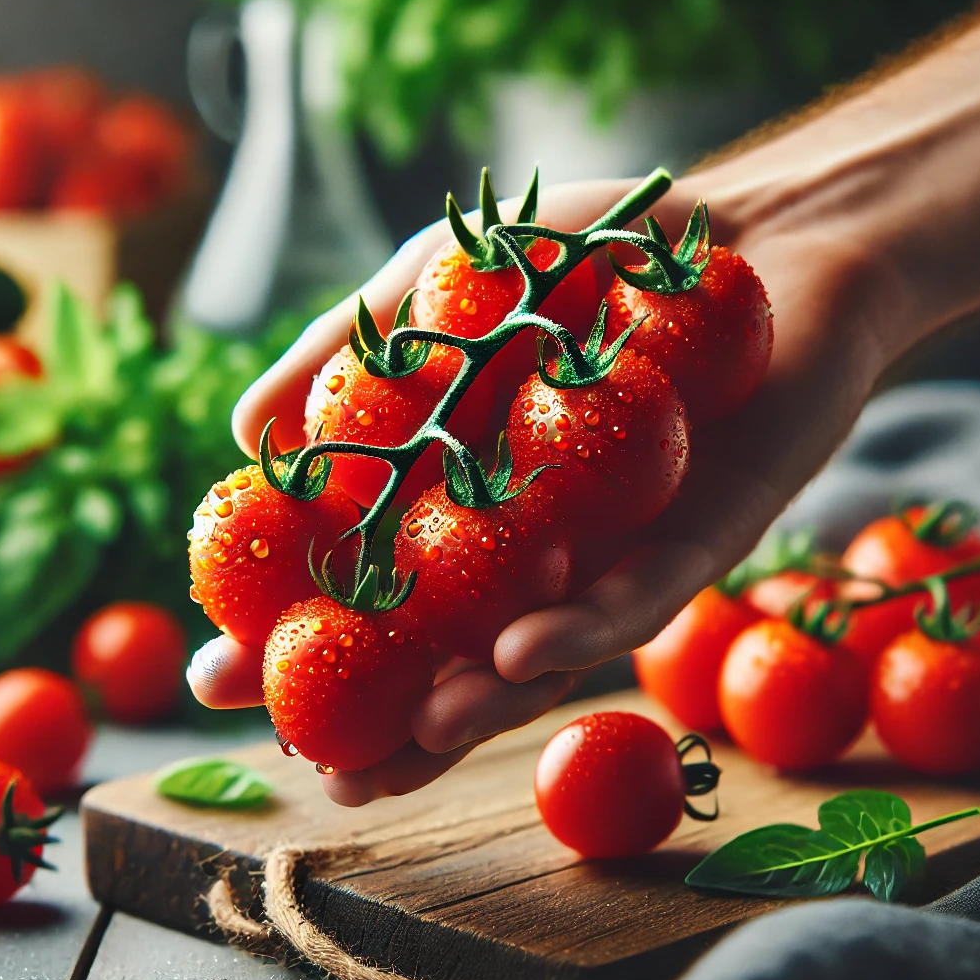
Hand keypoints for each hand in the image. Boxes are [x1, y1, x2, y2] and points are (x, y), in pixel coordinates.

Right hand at [188, 171, 920, 804]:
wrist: (764, 218)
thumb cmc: (601, 250)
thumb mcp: (448, 285)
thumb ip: (350, 351)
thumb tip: (242, 431)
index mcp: (462, 492)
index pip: (363, 579)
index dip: (291, 633)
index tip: (214, 674)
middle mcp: (532, 541)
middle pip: (443, 645)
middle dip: (377, 712)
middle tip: (309, 761)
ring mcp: (614, 549)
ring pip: (538, 652)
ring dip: (474, 707)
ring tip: (405, 747)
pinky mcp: (702, 540)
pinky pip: (638, 600)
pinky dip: (579, 634)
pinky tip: (518, 658)